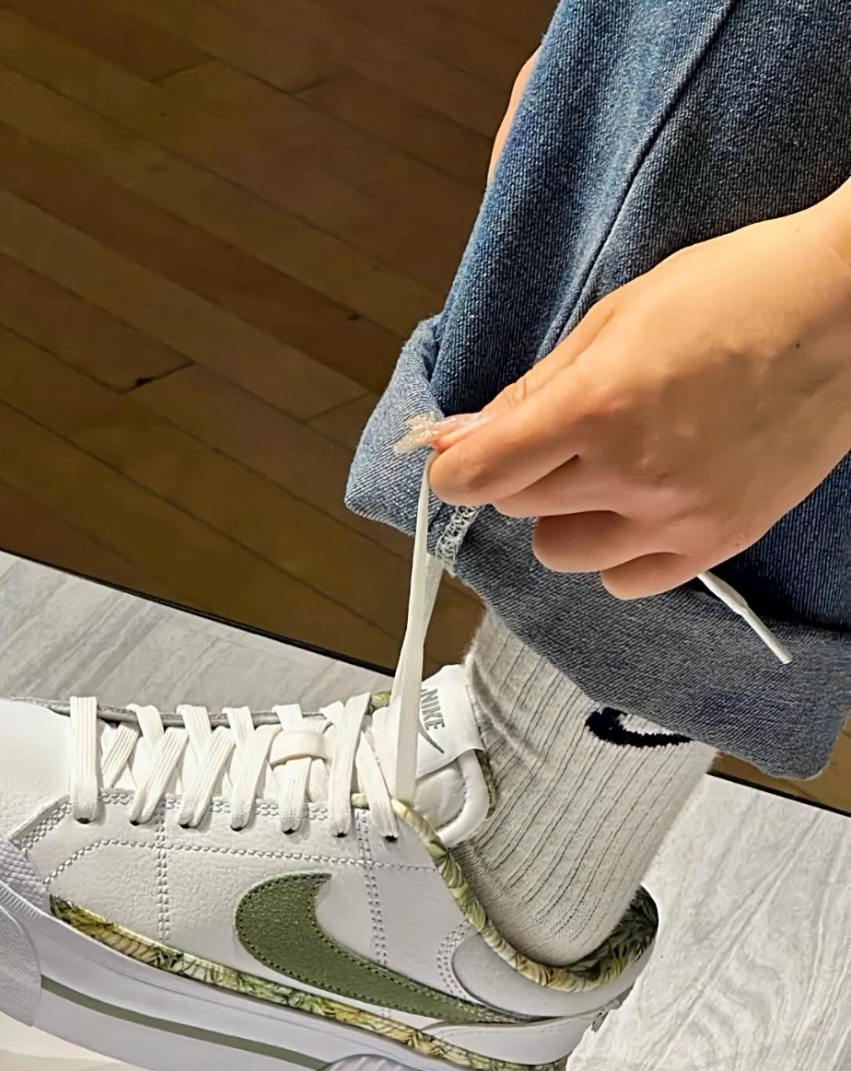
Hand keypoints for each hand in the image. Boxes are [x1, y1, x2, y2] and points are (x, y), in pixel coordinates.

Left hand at [422, 211, 850, 599]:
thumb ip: (532, 388)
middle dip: (522, 473)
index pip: (479, 474)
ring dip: (564, 516)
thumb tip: (458, 436)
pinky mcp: (717, 542)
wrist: (848, 309)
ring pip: (562, 552)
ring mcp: (676, 516)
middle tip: (564, 434)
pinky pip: (626, 582)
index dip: (455, 468)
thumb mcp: (616, 317)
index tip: (461, 458)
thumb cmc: (733, 291)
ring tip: (606, 473)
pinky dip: (616, 553)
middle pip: (518, 507)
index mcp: (596, 406)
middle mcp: (630, 473)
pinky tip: (637, 510)